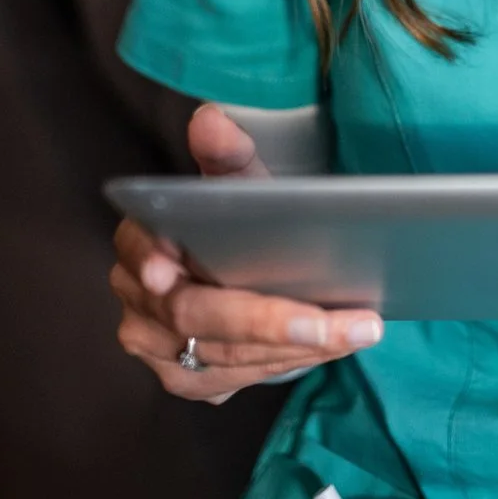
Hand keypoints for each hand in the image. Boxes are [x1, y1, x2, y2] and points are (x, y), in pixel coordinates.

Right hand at [109, 103, 382, 402]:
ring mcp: (157, 348)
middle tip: (345, 321)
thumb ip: (226, 152)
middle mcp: (139, 301)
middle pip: (197, 317)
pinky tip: (332, 345)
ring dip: (297, 346)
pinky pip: (236, 379)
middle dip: (273, 320)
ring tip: (358, 329)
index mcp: (140, 241)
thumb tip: (209, 118)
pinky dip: (288, 362)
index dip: (154, 263)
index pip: (144, 254)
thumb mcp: (238, 183)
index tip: (170, 273)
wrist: (237, 275)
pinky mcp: (186, 380)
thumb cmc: (236, 223)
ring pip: (226, 356)